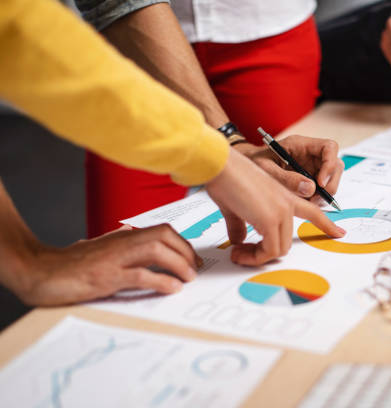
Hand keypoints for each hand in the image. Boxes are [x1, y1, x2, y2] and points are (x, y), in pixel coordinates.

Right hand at [14, 224, 200, 305]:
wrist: (41, 270)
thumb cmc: (73, 263)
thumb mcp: (104, 249)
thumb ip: (124, 245)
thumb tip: (143, 243)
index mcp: (124, 236)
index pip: (163, 231)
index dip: (183, 244)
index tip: (193, 260)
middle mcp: (122, 242)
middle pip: (164, 236)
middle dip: (186, 252)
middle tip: (195, 271)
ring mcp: (114, 258)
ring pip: (156, 251)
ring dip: (178, 264)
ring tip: (188, 278)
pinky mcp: (105, 276)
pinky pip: (140, 275)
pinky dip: (160, 281)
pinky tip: (172, 288)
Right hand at [207, 149, 345, 265]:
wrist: (220, 167)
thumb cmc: (225, 179)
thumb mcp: (235, 206)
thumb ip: (241, 223)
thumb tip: (239, 239)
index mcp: (284, 197)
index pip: (312, 212)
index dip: (326, 224)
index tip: (340, 232)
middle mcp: (287, 204)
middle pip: (286, 243)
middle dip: (263, 254)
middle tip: (242, 254)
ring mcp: (281, 211)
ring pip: (278, 250)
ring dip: (257, 258)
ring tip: (238, 254)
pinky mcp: (270, 219)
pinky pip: (268, 251)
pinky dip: (254, 258)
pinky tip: (238, 252)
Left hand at [234, 135, 343, 201]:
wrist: (245, 167)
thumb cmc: (253, 162)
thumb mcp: (266, 169)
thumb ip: (286, 178)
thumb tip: (310, 188)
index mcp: (301, 145)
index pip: (329, 147)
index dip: (330, 164)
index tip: (320, 183)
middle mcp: (310, 155)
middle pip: (335, 166)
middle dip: (330, 184)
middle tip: (316, 199)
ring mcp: (312, 168)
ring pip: (331, 180)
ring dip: (323, 194)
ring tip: (306, 203)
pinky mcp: (309, 181)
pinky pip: (321, 191)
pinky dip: (316, 200)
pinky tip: (302, 203)